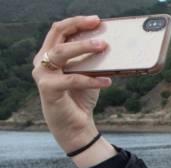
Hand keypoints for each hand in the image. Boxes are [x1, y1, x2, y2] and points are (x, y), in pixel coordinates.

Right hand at [32, 16, 112, 158]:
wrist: (75, 126)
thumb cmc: (80, 98)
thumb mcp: (89, 74)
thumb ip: (92, 60)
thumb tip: (111, 45)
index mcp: (49, 55)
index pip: (59, 30)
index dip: (76, 22)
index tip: (96, 20)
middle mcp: (42, 62)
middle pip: (58, 36)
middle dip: (78, 28)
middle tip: (99, 27)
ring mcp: (42, 75)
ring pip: (61, 53)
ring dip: (83, 47)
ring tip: (103, 46)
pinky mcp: (48, 89)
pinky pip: (72, 80)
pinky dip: (91, 80)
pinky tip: (108, 81)